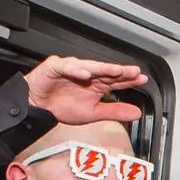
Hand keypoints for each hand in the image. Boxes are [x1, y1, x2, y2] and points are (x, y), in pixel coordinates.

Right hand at [23, 57, 148, 125]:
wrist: (37, 107)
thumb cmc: (62, 106)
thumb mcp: (92, 113)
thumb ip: (114, 112)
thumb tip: (136, 113)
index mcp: (96, 84)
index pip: (115, 80)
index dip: (128, 79)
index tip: (142, 79)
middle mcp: (86, 74)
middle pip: (105, 71)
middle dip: (119, 71)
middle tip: (133, 72)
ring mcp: (72, 68)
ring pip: (89, 66)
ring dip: (103, 68)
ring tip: (116, 71)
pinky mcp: (56, 66)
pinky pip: (67, 67)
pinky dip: (76, 70)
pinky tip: (86, 74)